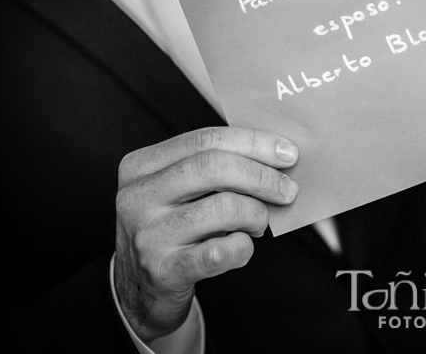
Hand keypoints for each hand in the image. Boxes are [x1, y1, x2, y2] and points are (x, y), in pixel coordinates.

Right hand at [114, 127, 299, 341]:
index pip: (206, 139)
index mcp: (141, 166)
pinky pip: (221, 251)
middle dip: (262, 176)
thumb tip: (276, 154)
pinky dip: (244, 246)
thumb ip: (216, 166)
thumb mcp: (179, 189)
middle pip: (214, 167)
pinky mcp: (164, 270)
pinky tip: (243, 245)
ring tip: (258, 222)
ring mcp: (148, 235)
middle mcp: (137, 197)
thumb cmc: (173, 227)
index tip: (288, 153)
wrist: (141, 286)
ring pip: (224, 207)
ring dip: (256, 214)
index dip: (254, 143)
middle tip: (287, 190)